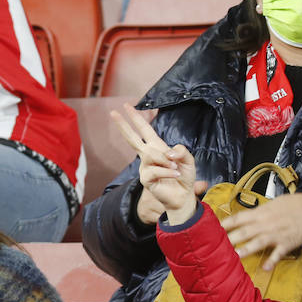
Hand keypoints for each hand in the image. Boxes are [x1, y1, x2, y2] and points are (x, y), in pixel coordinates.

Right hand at [112, 104, 197, 223]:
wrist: (184, 196)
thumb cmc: (184, 176)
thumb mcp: (188, 159)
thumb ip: (180, 151)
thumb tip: (168, 154)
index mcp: (157, 147)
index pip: (144, 130)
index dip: (137, 117)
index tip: (126, 106)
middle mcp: (148, 155)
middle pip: (133, 138)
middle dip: (123, 125)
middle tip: (113, 112)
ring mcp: (145, 167)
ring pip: (151, 155)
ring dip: (166, 161)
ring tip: (176, 169)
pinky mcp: (146, 179)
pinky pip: (156, 170)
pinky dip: (168, 172)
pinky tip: (175, 175)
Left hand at [217, 192, 301, 270]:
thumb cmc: (287, 206)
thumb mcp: (269, 205)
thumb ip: (253, 214)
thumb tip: (235, 220)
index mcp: (259, 213)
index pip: (238, 218)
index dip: (225, 223)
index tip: (210, 229)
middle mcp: (265, 224)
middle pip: (245, 231)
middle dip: (231, 238)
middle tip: (216, 246)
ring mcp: (276, 234)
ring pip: (259, 242)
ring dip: (247, 249)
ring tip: (236, 256)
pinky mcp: (286, 244)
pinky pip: (278, 254)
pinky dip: (272, 261)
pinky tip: (265, 268)